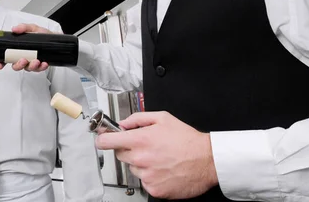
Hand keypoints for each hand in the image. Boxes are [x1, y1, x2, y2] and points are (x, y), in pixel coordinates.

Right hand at [0, 23, 51, 71]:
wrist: (56, 38)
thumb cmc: (43, 34)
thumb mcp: (33, 28)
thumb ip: (24, 27)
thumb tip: (15, 29)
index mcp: (18, 49)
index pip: (6, 57)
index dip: (1, 62)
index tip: (0, 65)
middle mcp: (23, 56)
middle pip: (15, 66)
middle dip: (18, 65)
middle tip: (23, 60)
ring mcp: (31, 62)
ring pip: (27, 68)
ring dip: (31, 66)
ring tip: (36, 61)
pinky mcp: (40, 65)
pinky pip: (38, 69)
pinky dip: (41, 67)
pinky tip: (44, 63)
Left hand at [96, 111, 218, 198]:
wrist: (207, 160)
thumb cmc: (187, 140)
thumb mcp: (162, 118)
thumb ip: (138, 118)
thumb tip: (123, 123)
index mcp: (140, 140)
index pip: (107, 141)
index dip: (102, 139)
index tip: (101, 139)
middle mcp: (141, 158)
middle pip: (119, 155)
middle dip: (128, 149)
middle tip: (145, 146)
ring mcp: (147, 176)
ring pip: (133, 168)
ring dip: (141, 163)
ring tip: (159, 158)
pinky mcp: (154, 189)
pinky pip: (144, 182)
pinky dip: (151, 177)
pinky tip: (163, 169)